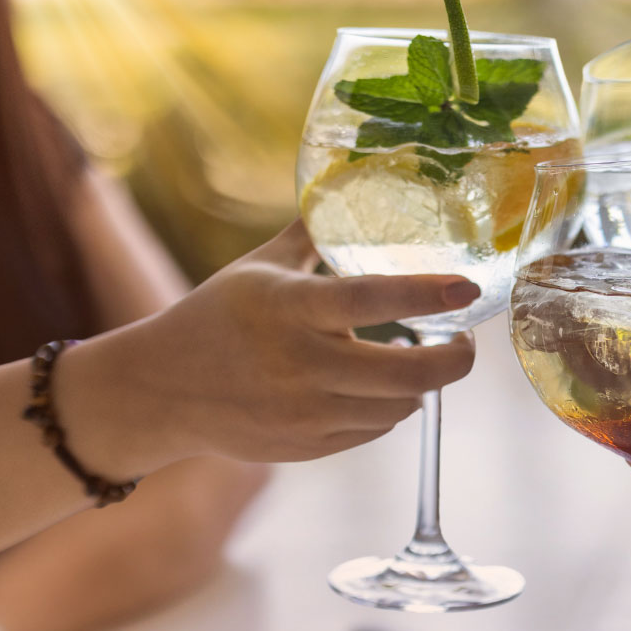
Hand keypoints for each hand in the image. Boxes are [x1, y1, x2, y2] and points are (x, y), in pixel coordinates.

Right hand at [63, 221, 479, 474]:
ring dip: (418, 384)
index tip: (468, 287)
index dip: (428, 294)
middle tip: (464, 341)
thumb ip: (311, 233)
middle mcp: (300, 365)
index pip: (372, 299)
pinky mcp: (307, 447)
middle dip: (454, 360)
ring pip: (399, 407)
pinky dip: (387, 408)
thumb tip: (354, 182)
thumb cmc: (216, 317)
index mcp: (290, 309)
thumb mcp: (258, 268)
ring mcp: (305, 413)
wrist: (162, 391)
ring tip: (413, 359)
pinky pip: (374, 430)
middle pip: (408, 374)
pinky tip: (375, 388)